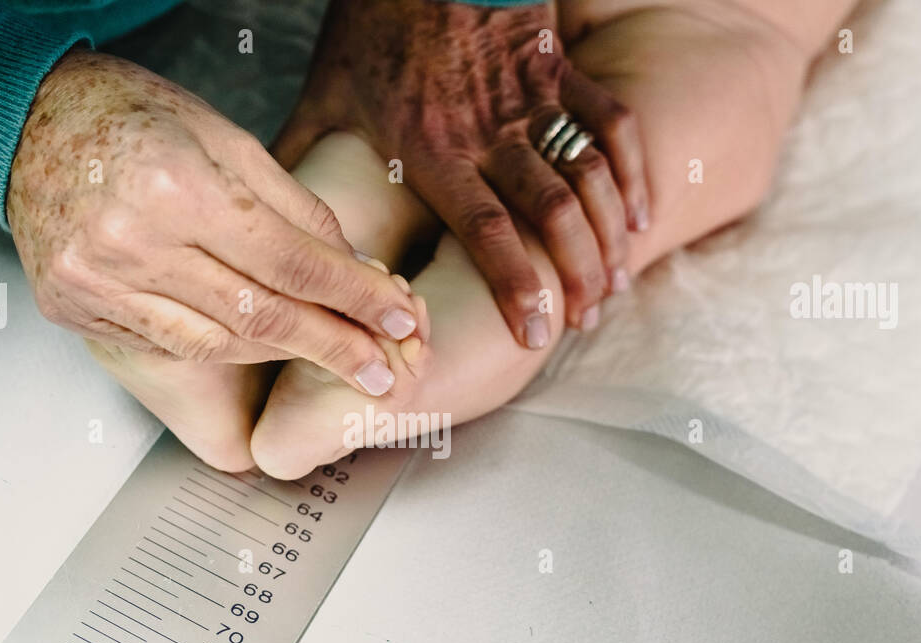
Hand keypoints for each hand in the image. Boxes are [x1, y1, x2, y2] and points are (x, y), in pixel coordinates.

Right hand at [6, 48, 420, 396]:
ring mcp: (96, 285)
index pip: (290, 262)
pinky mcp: (76, 311)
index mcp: (175, 187)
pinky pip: (171, 346)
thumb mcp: (224, 137)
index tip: (396, 321)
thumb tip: (353, 269)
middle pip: (259, 315)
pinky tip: (260, 343)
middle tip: (378, 368)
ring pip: (218, 344)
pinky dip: (225, 348)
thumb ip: (293, 208)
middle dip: (331, 343)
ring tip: (327, 352)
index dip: (353, 298)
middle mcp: (130, 244)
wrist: (24, 123)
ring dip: (283, 353)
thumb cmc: (126, 116)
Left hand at [273, 0, 648, 344]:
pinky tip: (644, 214)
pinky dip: (633, 171)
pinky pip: (611, 123)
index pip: (485, 229)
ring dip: (608, 235)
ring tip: (614, 285)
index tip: (534, 334)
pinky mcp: (558, 70)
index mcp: (435, 148)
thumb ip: (306, 158)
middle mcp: (491, 131)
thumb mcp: (327, 94)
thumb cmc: (371, 24)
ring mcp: (532, 100)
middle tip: (582, 322)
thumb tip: (276, 219)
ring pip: (588, 177)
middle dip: (574, 274)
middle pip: (550, 213)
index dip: (515, 284)